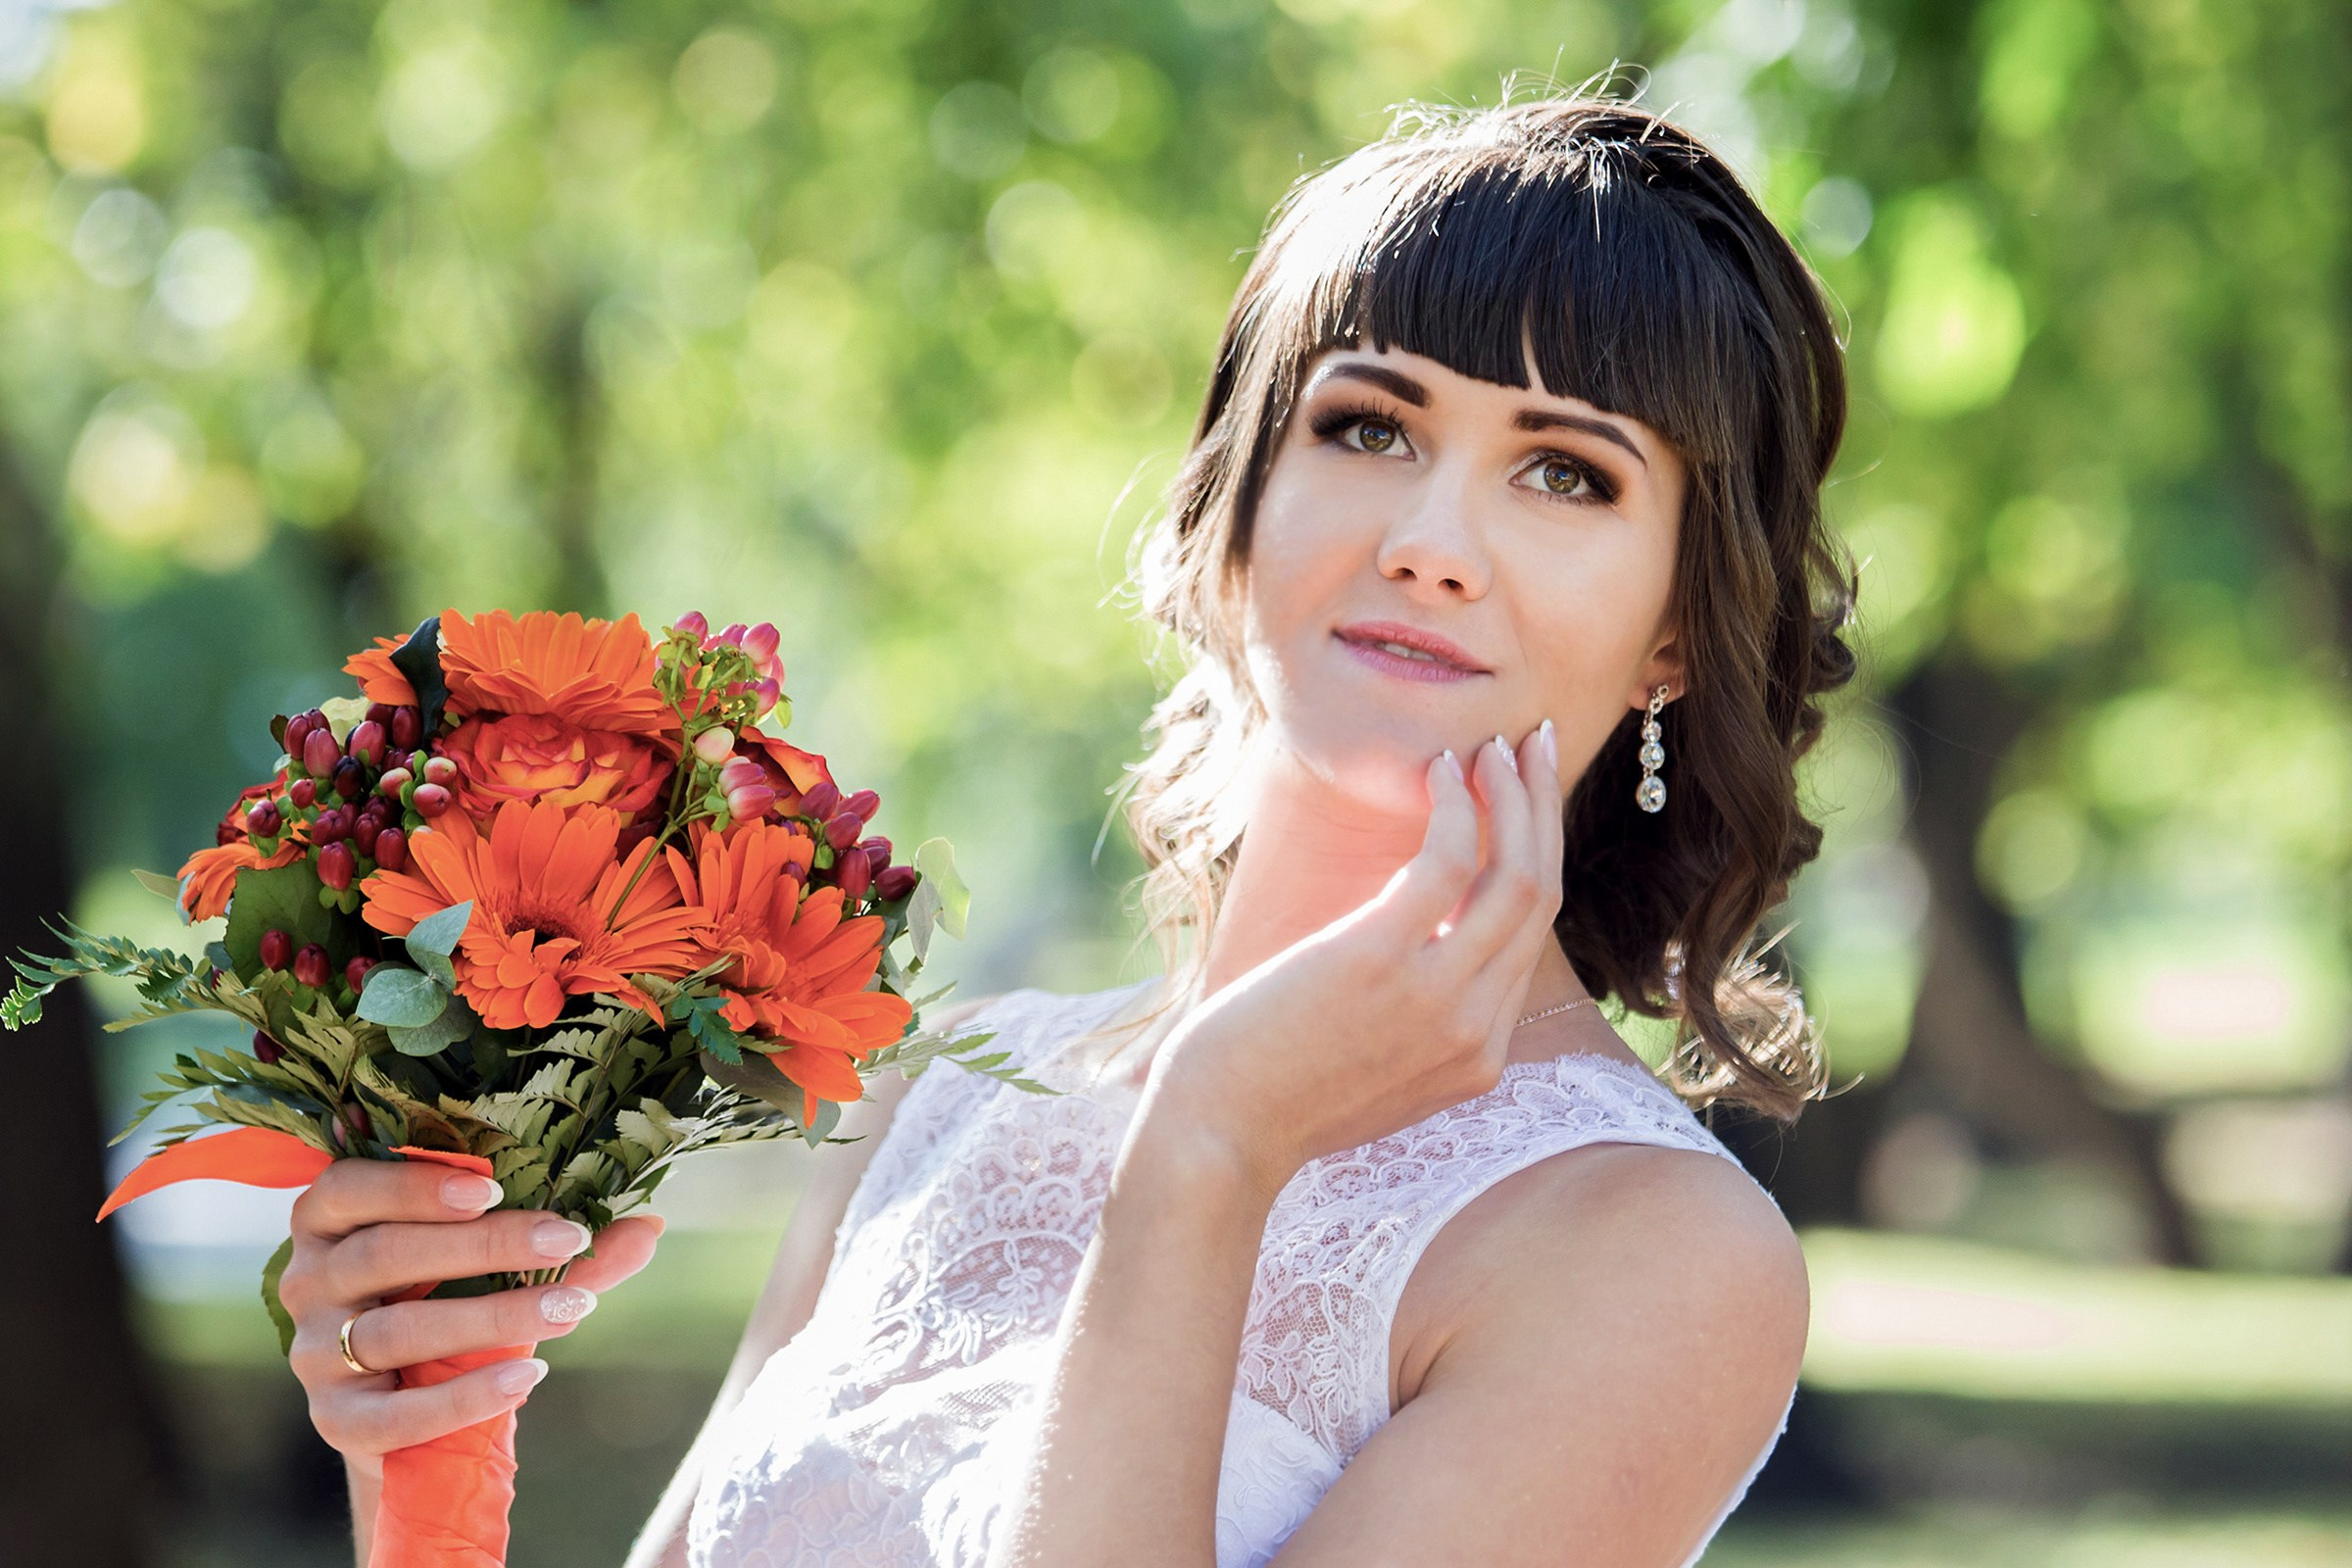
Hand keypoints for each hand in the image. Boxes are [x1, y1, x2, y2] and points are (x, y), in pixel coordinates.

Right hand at [278, 1160, 664, 1479]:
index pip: (348, 1187)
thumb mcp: (496, 1263)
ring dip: (491, 1317)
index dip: (416, 1184)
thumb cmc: (450, 1301)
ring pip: (395, 1330)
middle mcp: (308, 1280)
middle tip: (567, 1240)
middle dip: (484, 1246)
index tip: (494, 1185)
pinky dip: (461, 1397)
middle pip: (385, 1254)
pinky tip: (526, 1375)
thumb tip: (648, 1224)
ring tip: (571, 1308)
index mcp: (331, 1219)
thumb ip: (561, 1246)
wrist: (414, 1407)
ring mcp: (313, 1353)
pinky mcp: (335, 1419)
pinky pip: (391, 1414)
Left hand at [1138, 723, 1566, 1196]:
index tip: (1524, 802)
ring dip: (1516, 796)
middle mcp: (1475, 1031)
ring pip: (1518, 876)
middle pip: (1541, 899)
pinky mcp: (1382, 959)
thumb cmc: (1271, 1097)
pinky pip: (1449, 862)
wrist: (1214, 1141)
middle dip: (1544, 811)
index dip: (1533, 858)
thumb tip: (1417, 949)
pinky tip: (1438, 769)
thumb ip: (1415, 1021)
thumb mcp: (1372, 1070)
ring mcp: (1437, 998)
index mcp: (1478, 1058)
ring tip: (1497, 746)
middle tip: (1537, 745)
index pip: (1530, 942)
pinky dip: (1456, 806)